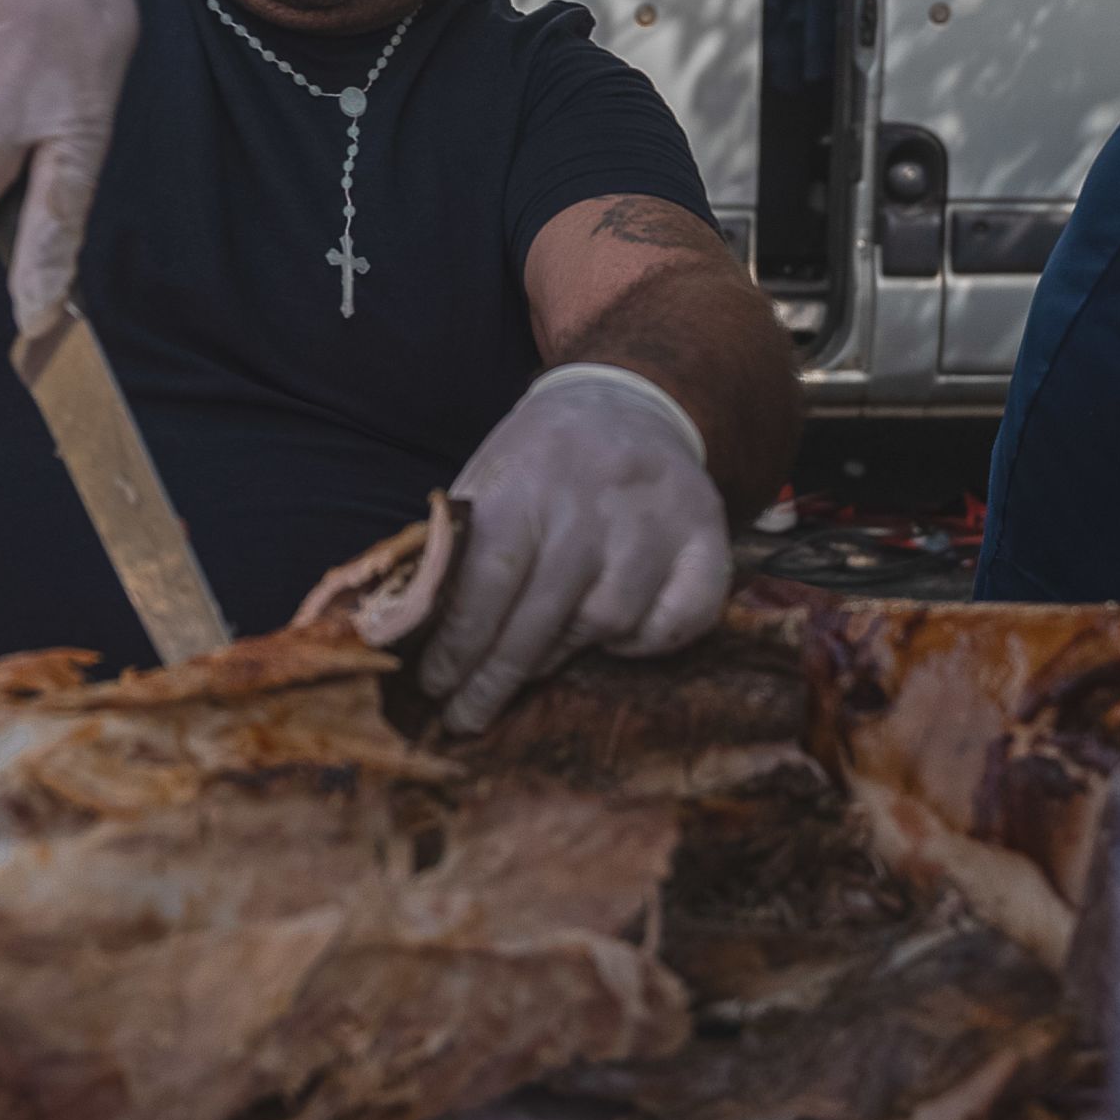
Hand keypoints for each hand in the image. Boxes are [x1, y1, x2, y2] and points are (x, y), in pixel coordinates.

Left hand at [420, 366, 734, 734]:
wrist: (629, 403)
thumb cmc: (541, 459)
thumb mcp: (489, 476)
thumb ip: (460, 546)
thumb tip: (410, 630)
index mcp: (528, 477)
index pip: (489, 575)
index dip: (460, 640)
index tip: (435, 683)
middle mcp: (597, 497)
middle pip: (546, 610)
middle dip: (497, 675)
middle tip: (466, 716)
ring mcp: (658, 518)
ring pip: (611, 621)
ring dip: (565, 656)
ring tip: (532, 667)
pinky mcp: (709, 536)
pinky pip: (682, 619)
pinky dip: (647, 644)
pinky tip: (616, 640)